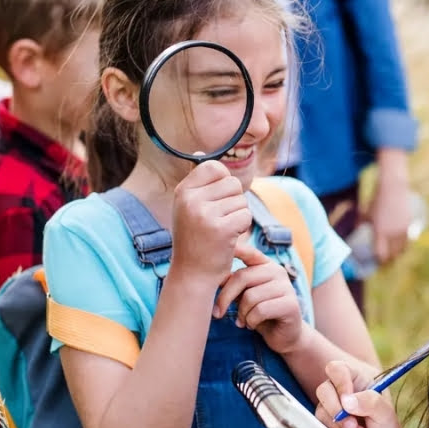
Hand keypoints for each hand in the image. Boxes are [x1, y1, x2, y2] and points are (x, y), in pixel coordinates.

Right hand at [170, 161, 250, 282]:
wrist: (192, 274)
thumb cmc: (194, 239)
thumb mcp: (189, 207)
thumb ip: (198, 182)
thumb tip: (201, 152)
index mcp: (183, 191)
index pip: (215, 167)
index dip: (224, 182)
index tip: (217, 201)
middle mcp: (190, 199)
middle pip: (233, 183)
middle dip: (234, 202)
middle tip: (220, 221)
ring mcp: (204, 214)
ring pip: (241, 200)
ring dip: (238, 216)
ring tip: (222, 231)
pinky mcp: (221, 229)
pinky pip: (246, 216)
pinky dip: (243, 228)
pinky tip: (229, 239)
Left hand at [214, 242, 304, 352]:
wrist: (284, 336)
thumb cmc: (260, 313)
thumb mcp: (245, 295)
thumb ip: (234, 283)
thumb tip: (212, 275)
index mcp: (266, 265)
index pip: (248, 252)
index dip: (235, 249)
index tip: (216, 247)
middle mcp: (278, 271)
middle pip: (242, 277)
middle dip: (225, 297)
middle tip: (217, 313)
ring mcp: (286, 287)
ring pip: (250, 297)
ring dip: (241, 314)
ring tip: (243, 321)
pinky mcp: (291, 304)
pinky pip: (260, 311)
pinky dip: (251, 321)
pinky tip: (252, 325)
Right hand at [314, 361, 413, 427]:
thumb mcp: (385, 413)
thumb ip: (370, 402)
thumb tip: (346, 401)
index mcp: (356, 378)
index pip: (337, 369)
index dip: (339, 383)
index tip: (349, 401)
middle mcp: (340, 390)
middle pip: (324, 389)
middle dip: (336, 409)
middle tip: (353, 424)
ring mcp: (331, 407)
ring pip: (320, 409)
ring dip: (338, 424)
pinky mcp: (325, 424)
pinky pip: (319, 425)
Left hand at [366, 172, 410, 265]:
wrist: (393, 188)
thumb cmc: (376, 200)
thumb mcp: (365, 213)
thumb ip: (360, 224)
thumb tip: (355, 232)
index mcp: (380, 232)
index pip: (381, 254)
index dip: (379, 261)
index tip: (377, 262)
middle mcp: (392, 233)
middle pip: (392, 255)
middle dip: (388, 261)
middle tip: (384, 263)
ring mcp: (402, 230)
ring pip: (401, 250)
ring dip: (397, 256)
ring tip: (392, 257)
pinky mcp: (409, 225)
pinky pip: (407, 242)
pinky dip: (403, 248)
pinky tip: (400, 249)